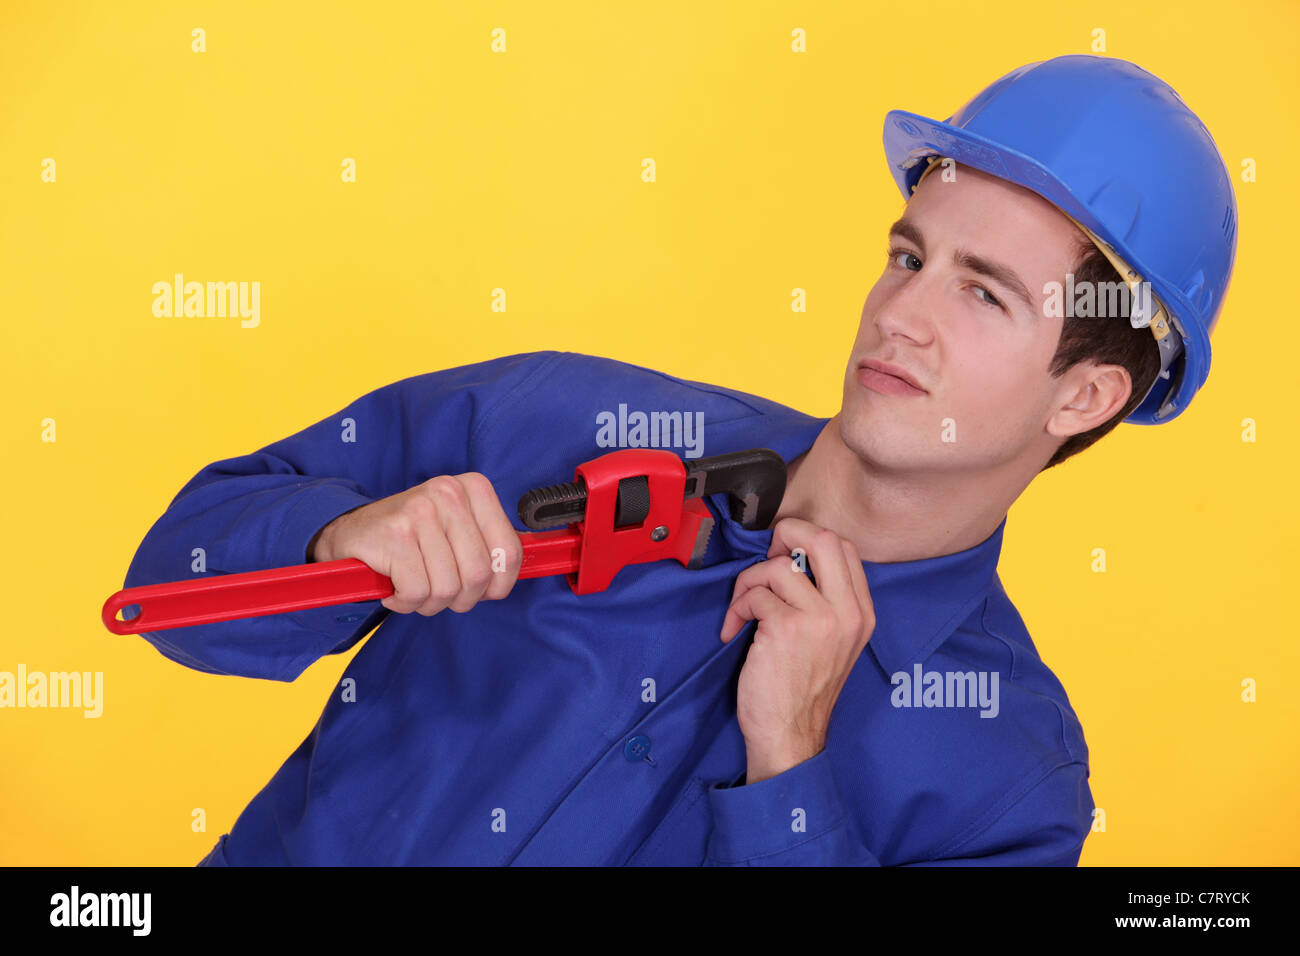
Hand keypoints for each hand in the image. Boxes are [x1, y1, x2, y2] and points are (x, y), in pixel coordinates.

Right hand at [308, 472, 523, 615]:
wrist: (352, 532)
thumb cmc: (413, 537)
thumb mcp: (458, 530)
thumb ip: (489, 548)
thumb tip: (512, 577)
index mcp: (474, 488)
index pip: (510, 552)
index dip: (498, 584)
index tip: (480, 589)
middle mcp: (449, 493)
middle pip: (478, 575)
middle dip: (460, 598)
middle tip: (438, 592)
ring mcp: (420, 512)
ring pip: (447, 588)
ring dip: (429, 602)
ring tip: (413, 587)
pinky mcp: (394, 535)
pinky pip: (417, 592)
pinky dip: (405, 603)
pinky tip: (394, 589)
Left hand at [719, 517, 875, 783]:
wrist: (791, 738)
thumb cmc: (802, 692)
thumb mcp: (832, 643)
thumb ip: (825, 602)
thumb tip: (791, 560)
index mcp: (861, 614)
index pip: (844, 548)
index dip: (807, 539)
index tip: (784, 555)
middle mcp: (847, 613)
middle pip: (823, 538)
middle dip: (786, 533)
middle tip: (766, 555)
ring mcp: (820, 619)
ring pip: (779, 566)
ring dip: (749, 582)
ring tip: (743, 609)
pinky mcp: (786, 629)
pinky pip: (755, 595)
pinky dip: (737, 608)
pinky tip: (734, 630)